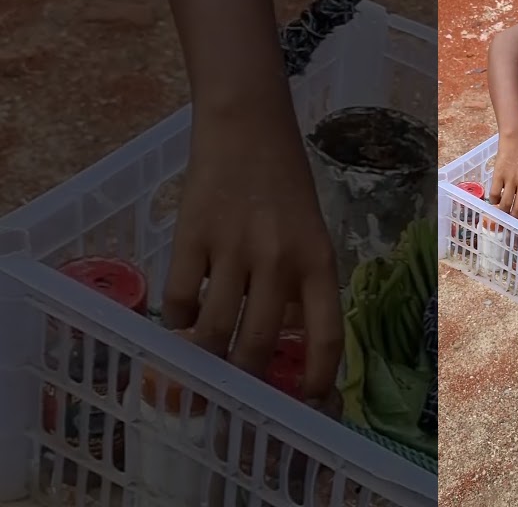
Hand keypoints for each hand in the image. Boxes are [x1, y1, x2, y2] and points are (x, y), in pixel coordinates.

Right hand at [162, 110, 343, 407]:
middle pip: (259, 345)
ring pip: (213, 332)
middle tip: (237, 392)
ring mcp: (233, 249)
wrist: (248, 127)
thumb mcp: (311, 233)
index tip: (308, 403)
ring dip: (205, 357)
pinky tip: (181, 320)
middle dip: (246, 380)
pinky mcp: (191, 237)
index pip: (327, 336)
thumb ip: (301, 283)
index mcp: (319, 262)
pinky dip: (177, 321)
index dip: (319, 380)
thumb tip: (287, 342)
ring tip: (202, 363)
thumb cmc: (285, 184)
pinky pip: (178, 299)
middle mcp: (279, 260)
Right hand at [490, 132, 517, 227]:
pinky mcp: (498, 175)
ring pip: (505, 205)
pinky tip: (495, 200)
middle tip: (512, 223)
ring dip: (503, 212)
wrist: (516, 140)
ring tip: (502, 213)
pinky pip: (494, 195)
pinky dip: (494, 201)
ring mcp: (511, 179)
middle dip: (515, 220)